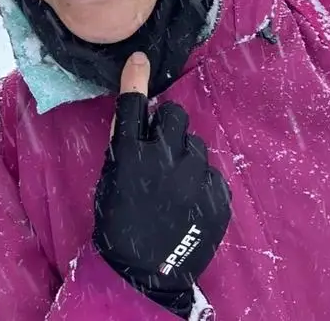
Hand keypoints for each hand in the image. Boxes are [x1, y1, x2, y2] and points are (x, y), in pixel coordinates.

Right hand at [92, 52, 231, 317]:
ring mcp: (196, 178)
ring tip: (174, 183)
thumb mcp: (111, 179)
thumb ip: (124, 145)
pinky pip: (211, 173)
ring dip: (185, 155)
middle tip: (160, 147)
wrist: (148, 270)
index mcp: (131, 157)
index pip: (133, 106)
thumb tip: (138, 111)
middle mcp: (166, 161)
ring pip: (196, 145)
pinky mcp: (219, 196)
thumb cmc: (119, 221)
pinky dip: (200, 181)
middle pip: (175, 116)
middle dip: (167, 125)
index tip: (140, 59)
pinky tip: (188, 201)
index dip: (135, 79)